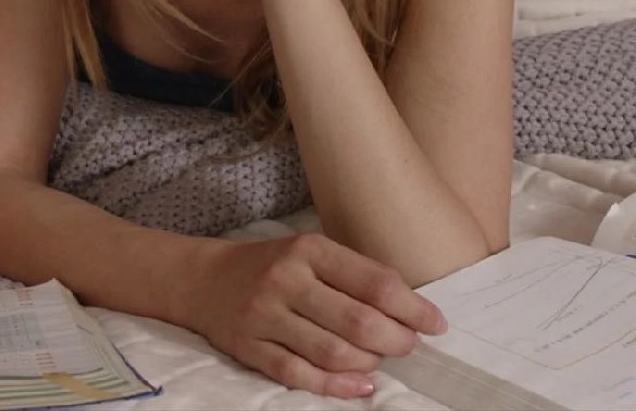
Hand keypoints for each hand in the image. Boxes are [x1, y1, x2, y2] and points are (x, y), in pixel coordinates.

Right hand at [186, 235, 445, 398]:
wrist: (202, 279)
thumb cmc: (271, 266)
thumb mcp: (309, 253)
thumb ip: (354, 275)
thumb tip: (412, 312)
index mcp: (307, 250)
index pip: (375, 283)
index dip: (414, 309)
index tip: (435, 324)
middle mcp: (285, 280)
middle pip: (358, 322)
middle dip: (396, 341)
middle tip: (408, 346)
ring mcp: (264, 315)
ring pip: (333, 352)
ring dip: (368, 363)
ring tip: (377, 360)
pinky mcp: (248, 347)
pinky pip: (299, 374)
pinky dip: (335, 386)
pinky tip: (358, 386)